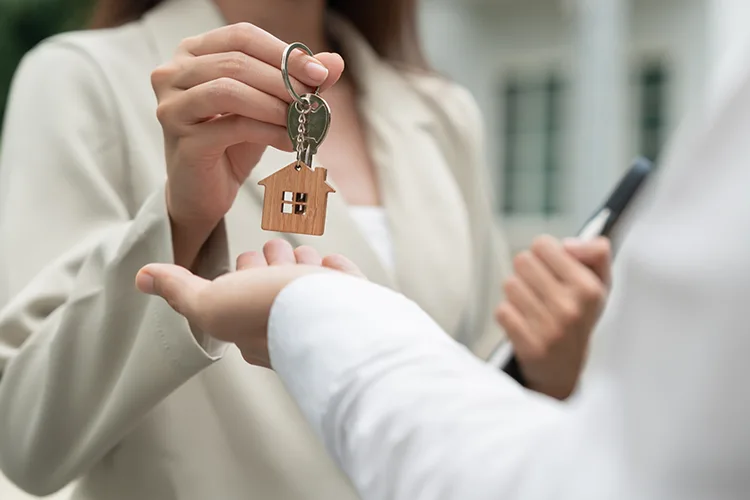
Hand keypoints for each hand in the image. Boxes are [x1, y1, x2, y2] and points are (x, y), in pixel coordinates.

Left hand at [135, 239, 363, 367]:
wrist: (330, 318)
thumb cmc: (269, 313)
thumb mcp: (210, 301)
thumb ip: (180, 290)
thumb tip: (142, 277)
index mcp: (252, 329)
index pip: (244, 294)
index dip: (242, 273)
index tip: (246, 258)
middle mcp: (287, 326)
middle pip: (277, 286)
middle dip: (273, 265)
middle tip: (275, 250)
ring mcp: (324, 316)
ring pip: (309, 284)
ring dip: (302, 266)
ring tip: (301, 254)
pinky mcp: (355, 306)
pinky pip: (343, 286)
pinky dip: (335, 274)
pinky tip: (330, 265)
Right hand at [151, 23, 344, 265]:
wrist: (203, 193)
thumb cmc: (232, 144)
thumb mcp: (267, 106)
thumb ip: (296, 82)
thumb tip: (334, 61)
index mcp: (191, 53)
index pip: (242, 36)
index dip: (284, 52)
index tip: (321, 73)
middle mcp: (172, 73)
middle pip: (237, 61)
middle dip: (284, 81)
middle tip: (314, 100)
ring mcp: (171, 106)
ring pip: (230, 90)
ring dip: (275, 105)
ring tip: (301, 122)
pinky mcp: (182, 139)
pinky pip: (233, 125)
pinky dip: (269, 131)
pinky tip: (289, 142)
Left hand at [495, 236, 610, 399]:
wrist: (565, 370)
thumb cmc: (579, 317)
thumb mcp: (599, 283)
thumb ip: (595, 252)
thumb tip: (567, 244)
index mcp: (589, 288)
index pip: (543, 244)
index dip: (544, 254)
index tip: (552, 269)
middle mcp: (570, 307)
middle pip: (522, 261)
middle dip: (527, 271)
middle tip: (539, 288)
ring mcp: (549, 328)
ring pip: (510, 284)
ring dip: (517, 293)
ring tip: (532, 306)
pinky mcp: (528, 344)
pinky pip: (502, 310)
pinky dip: (509, 314)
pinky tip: (523, 322)